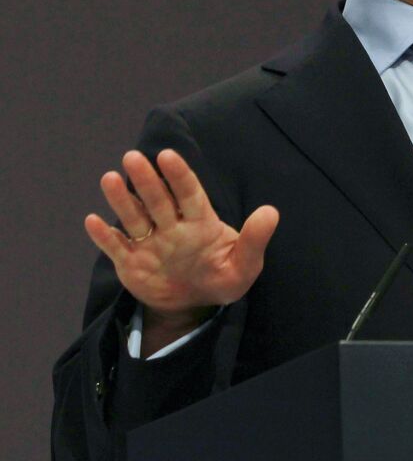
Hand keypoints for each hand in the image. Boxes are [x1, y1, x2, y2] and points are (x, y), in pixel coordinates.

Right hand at [84, 149, 278, 350]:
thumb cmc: (222, 277)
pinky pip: (116, 246)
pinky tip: (92, 221)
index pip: (189, 194)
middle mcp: (172, 227)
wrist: (194, 304)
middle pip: (158, 200)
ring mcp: (149, 243)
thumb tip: (271, 212)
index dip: (179, 176)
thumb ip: (255, 240)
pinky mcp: (131, 262)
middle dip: (147, 180)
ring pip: (134, 217)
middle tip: (133, 157)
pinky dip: (104, 236)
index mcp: (200, 223)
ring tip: (110, 178)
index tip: (168, 155)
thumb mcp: (244, 266)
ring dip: (121, 200)